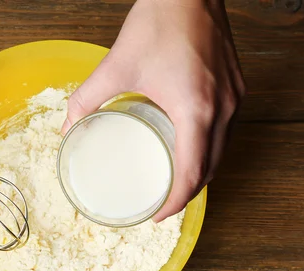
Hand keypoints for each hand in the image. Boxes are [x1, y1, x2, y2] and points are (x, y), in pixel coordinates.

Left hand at [63, 0, 244, 220]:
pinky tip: (190, 147)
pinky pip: (228, 131)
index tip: (157, 215)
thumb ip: (86, 98)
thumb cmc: (160, 22)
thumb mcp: (116, 65)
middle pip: (211, 168)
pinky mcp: (237, 87)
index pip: (191, 173)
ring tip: (174, 181)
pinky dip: (210, 148)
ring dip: (201, 172)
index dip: (175, 202)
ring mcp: (235, 98)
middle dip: (187, 192)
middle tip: (162, 204)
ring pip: (223, 151)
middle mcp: (223, 109)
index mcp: (196, 110)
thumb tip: (66, 126)